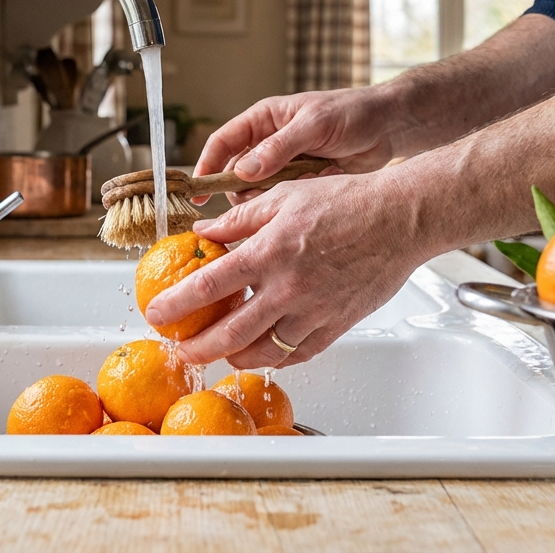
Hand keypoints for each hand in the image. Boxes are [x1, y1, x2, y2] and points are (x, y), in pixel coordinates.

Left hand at [144, 169, 433, 368]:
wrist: (399, 220)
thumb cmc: (346, 202)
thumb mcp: (283, 198)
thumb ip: (239, 220)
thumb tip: (204, 231)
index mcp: (269, 252)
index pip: (208, 287)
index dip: (175, 305)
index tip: (155, 314)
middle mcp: (288, 288)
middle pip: (229, 335)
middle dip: (197, 348)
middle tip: (180, 350)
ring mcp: (313, 312)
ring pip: (262, 353)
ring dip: (233, 357)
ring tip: (219, 351)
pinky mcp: (335, 326)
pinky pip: (296, 354)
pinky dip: (274, 357)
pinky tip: (262, 351)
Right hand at [194, 89, 402, 205]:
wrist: (390, 128)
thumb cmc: (353, 113)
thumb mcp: (314, 125)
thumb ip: (279, 148)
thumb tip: (244, 171)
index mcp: (264, 120)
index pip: (223, 143)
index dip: (206, 166)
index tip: (198, 192)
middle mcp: (269, 144)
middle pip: (237, 175)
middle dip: (247, 189)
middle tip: (266, 196)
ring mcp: (285, 166)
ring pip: (260, 193)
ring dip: (278, 194)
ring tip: (308, 178)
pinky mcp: (303, 184)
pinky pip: (286, 200)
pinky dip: (300, 197)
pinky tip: (324, 179)